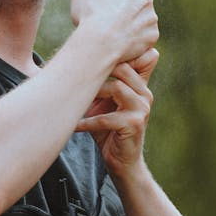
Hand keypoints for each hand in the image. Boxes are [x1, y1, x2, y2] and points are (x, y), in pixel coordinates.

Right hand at [70, 0, 158, 63]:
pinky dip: (137, 36)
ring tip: (116, 31)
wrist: (101, 45)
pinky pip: (147, 33)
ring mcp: (150, 16)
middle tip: (115, 12)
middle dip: (130, 0)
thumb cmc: (89, 18)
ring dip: (133, 20)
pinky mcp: (153, 34)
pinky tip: (123, 42)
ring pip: (144, 15)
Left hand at [75, 54, 155, 175]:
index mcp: (139, 85)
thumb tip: (71, 60)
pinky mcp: (135, 124)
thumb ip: (99, 83)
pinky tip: (75, 125)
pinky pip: (107, 118)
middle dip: (98, 70)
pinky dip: (87, 122)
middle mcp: (144, 93)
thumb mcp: (104, 103)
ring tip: (75, 101)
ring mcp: (142, 108)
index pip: (136, 58)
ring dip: (93, 94)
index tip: (89, 53)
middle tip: (75, 75)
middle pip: (123, 68)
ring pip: (117, 87)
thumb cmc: (108, 130)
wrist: (122, 163)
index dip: (117, 52)